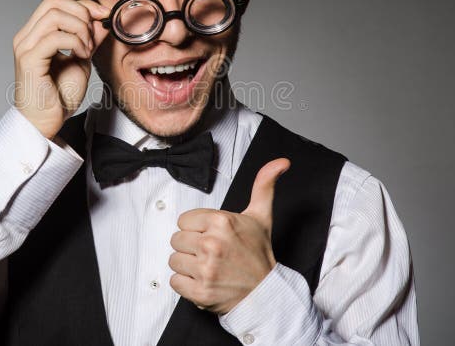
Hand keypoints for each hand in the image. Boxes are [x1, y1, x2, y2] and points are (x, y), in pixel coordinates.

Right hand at [13, 0, 108, 138]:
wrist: (46, 123)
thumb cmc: (58, 97)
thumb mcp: (81, 60)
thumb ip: (89, 39)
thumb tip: (102, 20)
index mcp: (35, 34)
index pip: (55, 2)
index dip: (83, 4)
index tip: (103, 14)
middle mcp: (26, 37)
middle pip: (53, 2)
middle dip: (82, 13)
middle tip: (93, 36)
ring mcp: (25, 47)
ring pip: (54, 15)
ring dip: (79, 28)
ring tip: (87, 49)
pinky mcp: (29, 60)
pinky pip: (55, 37)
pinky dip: (75, 42)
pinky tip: (82, 56)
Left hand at [168, 158, 290, 313]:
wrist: (265, 292)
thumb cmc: (258, 254)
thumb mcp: (261, 216)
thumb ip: (264, 185)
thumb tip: (280, 162)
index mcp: (221, 222)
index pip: (184, 221)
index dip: (197, 229)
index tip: (212, 236)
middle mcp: (212, 244)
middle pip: (176, 239)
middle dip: (191, 247)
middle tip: (211, 253)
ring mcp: (206, 269)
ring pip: (174, 260)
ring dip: (187, 266)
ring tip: (208, 267)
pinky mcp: (200, 291)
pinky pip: (175, 281)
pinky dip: (185, 284)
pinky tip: (203, 280)